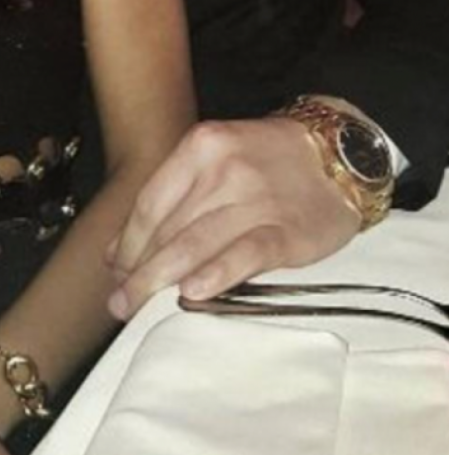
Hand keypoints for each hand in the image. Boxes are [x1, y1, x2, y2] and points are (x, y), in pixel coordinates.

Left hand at [106, 117, 360, 318]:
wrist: (339, 154)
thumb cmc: (268, 162)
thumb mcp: (215, 161)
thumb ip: (170, 200)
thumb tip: (118, 251)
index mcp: (200, 147)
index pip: (151, 202)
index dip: (128, 242)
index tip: (114, 272)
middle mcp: (224, 169)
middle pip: (168, 227)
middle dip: (138, 269)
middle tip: (119, 302)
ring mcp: (257, 198)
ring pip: (197, 243)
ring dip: (160, 279)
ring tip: (138, 306)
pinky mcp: (288, 230)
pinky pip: (245, 254)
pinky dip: (216, 275)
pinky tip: (192, 293)